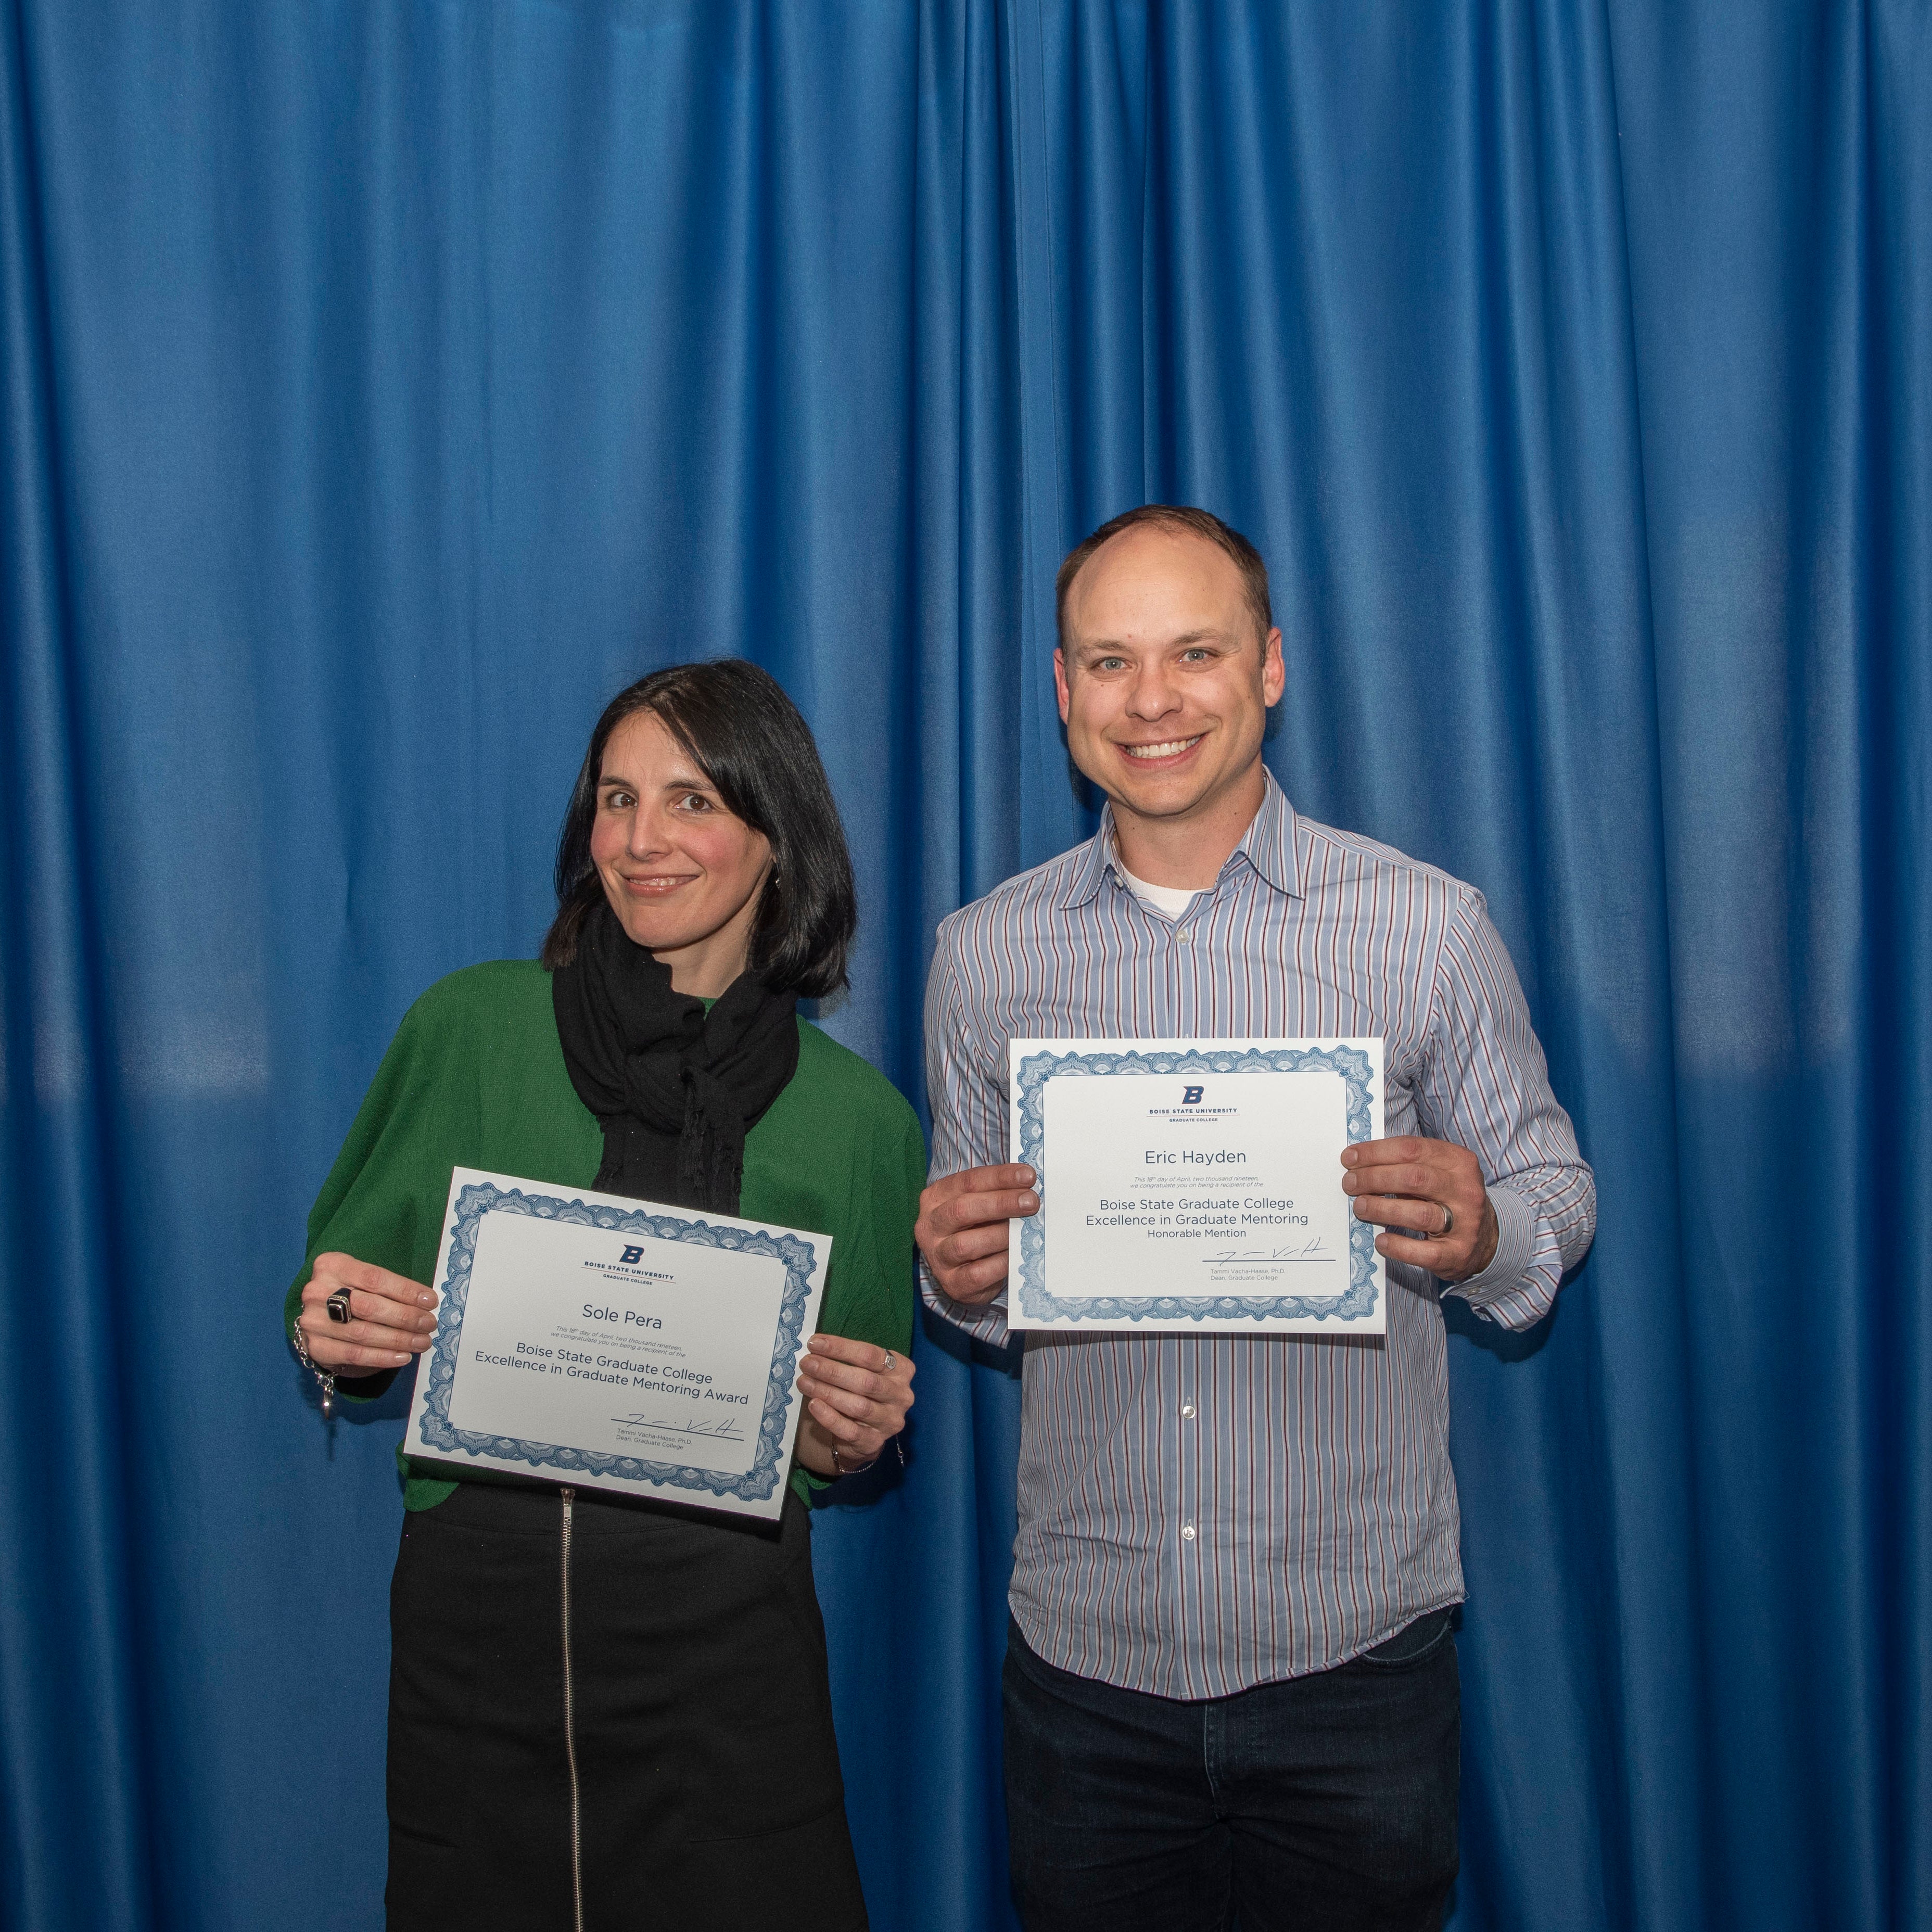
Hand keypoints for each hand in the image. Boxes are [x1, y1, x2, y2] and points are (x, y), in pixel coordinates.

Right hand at [296, 1252, 437, 1377]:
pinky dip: (382, 1357)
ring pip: (363, 1333)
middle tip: (429, 1324)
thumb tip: (426, 1302)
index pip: (374, 1278)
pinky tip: (403, 1356)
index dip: (405, 1291)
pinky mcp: (315, 1346)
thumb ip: (388, 1287)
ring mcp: (313, 1321)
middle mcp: (318, 1292)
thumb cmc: (352, 1292)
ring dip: (398, 1339)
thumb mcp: (364, 1279)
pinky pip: (354, 1354)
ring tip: (422, 1342)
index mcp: (332, 1265)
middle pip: (369, 1306)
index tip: (430, 1301)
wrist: (321, 1316)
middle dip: (405, 1317)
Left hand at [795, 1333, 914, 1473]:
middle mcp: (901, 1395)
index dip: (840, 1348)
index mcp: (901, 1370)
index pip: (870, 1355)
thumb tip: (815, 1348)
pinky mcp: (875, 1442)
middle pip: (866, 1381)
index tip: (814, 1343)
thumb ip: (846, 1360)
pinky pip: (850, 1430)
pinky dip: (830, 1417)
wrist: (862, 1431)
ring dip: (827, 1392)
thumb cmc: (859, 1391)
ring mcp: (890, 1421)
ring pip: (858, 1406)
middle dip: (832, 1370)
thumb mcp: (861, 1370)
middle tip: (807, 1363)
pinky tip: (813, 1404)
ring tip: (804, 1382)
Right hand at [914, 1163, 1038, 1305]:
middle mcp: (930, 1226)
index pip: (968, 1181)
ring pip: (965, 1244)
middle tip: (1031, 1202)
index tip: (1028, 1176)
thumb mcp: (980, 1205)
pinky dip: (1000, 1264)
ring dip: (1000, 1235)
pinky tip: (1016, 1256)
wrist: (962, 1271)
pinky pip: (977, 1274)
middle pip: (962, 1209)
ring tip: (1025, 1230)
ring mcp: (937, 1257)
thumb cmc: (976, 1229)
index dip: (999, 1177)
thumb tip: (1029, 1188)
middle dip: (1001, 1203)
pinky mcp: (952, 1283)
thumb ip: (998, 1194)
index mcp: (936, 1197)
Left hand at [1341, 1137, 1498, 1282]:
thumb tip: (1358, 1163)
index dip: (1375, 1152)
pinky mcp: (1458, 1254)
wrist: (1485, 1238)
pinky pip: (1424, 1252)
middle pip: (1413, 1178)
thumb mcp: (1436, 1172)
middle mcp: (1466, 1190)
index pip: (1412, 1149)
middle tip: (1349, 1183)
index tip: (1349, 1159)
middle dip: (1374, 1178)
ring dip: (1381, 1208)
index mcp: (1459, 1161)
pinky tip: (1381, 1241)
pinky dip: (1399, 1246)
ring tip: (1359, 1207)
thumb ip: (1406, 1165)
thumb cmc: (1446, 1198)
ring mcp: (1465, 1223)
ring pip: (1419, 1213)